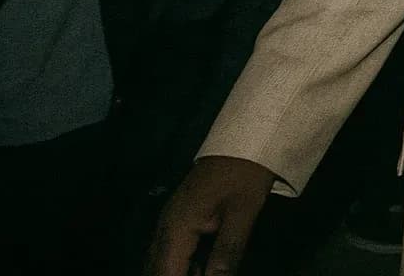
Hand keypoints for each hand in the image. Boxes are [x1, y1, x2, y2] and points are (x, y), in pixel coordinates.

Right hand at [146, 156, 275, 275]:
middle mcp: (165, 229)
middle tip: (211, 273)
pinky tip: (204, 269)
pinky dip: (183, 265)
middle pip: (158, 271)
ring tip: (211, 270)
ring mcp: (170, 224)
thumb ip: (228, 252)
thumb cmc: (245, 173)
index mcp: (176, 229)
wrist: (244, 140)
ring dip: (180, 272)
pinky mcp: (179, 221)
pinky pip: (173, 253)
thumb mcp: (242, 213)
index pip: (167, 274)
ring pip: (164, 264)